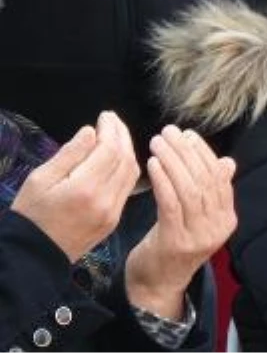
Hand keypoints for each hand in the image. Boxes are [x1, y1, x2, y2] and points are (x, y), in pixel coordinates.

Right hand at [10, 112, 139, 261]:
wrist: (33, 254)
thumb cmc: (30, 214)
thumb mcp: (40, 179)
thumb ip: (69, 154)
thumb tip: (91, 132)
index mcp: (84, 188)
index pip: (110, 150)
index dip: (111, 129)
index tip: (106, 116)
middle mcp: (104, 200)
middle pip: (125, 159)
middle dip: (122, 135)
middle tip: (113, 120)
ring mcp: (113, 212)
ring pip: (132, 173)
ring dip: (128, 150)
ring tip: (117, 134)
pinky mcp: (114, 220)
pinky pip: (128, 188)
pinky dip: (128, 168)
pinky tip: (120, 157)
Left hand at [125, 126, 236, 319]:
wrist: (157, 284)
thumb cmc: (173, 244)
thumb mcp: (195, 217)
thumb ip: (211, 191)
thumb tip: (227, 162)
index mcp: (227, 218)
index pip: (219, 177)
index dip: (204, 153)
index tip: (187, 135)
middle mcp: (218, 227)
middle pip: (204, 180)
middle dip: (185, 152)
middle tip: (168, 132)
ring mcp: (200, 236)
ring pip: (189, 189)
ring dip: (172, 161)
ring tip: (157, 143)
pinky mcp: (177, 241)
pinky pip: (171, 203)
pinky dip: (162, 180)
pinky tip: (153, 164)